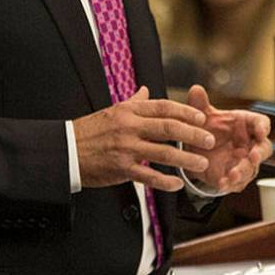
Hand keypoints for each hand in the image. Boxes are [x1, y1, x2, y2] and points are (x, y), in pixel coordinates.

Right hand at [72, 87, 216, 190]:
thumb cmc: (90, 130)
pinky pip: (148, 175)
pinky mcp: (121, 169)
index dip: (185, 112)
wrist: (65, 151)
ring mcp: (126, 148)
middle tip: (209, 139)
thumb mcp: (113, 110)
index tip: (201, 118)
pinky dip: (164, 181)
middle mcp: (129, 127)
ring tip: (201, 163)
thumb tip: (146, 90)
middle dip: (193, 134)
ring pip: (163, 152)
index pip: (163, 108)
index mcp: (129, 111)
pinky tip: (177, 184)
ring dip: (185, 159)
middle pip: (168, 128)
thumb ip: (133, 102)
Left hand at [183, 85, 271, 193]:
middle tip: (253, 156)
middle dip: (260, 154)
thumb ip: (199, 105)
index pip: (262, 123)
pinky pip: (237, 184)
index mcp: (247, 125)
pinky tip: (221, 183)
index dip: (263, 127)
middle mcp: (250, 144)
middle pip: (264, 149)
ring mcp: (244, 162)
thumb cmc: (209, 129)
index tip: (261, 131)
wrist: (198, 152)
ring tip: (232, 175)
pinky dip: (230, 184)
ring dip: (243, 171)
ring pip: (251, 169)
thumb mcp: (203, 117)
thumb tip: (195, 88)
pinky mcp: (235, 178)